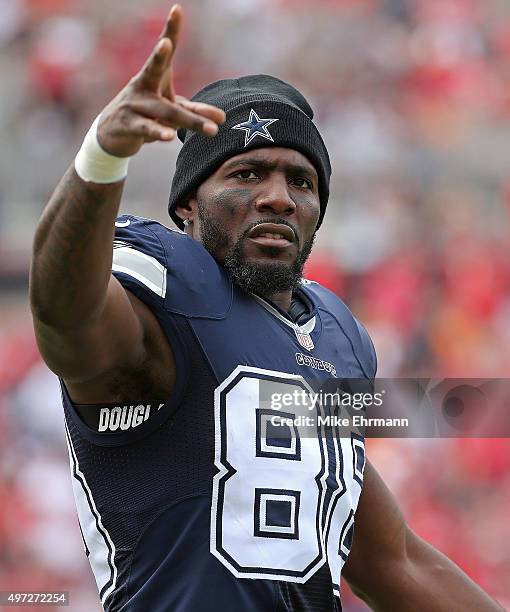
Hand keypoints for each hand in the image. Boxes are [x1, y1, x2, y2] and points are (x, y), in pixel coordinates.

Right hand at [97, 4, 224, 156]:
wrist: (111, 135)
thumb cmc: (147, 115)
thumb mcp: (171, 110)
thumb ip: (195, 112)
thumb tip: (223, 118)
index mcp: (152, 77)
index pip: (164, 54)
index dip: (170, 31)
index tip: (177, 10)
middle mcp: (142, 86)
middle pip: (155, 70)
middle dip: (159, 56)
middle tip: (167, 43)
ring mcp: (133, 105)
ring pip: (165, 111)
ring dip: (190, 121)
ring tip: (211, 128)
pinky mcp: (128, 125)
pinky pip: (146, 128)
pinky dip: (159, 132)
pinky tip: (170, 136)